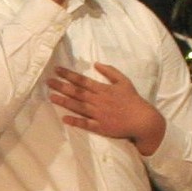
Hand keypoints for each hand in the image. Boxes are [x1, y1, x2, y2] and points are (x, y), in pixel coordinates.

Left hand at [49, 63, 164, 154]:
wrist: (143, 120)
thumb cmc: (133, 100)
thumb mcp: (124, 81)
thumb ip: (110, 71)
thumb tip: (96, 63)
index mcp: (103, 89)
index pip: (82, 80)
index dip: (68, 75)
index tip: (57, 70)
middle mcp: (99, 101)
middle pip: (77, 92)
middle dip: (61, 86)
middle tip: (48, 81)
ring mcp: (99, 114)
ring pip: (78, 106)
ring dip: (64, 101)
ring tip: (51, 96)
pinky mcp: (101, 127)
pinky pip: (86, 124)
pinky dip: (75, 121)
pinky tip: (64, 118)